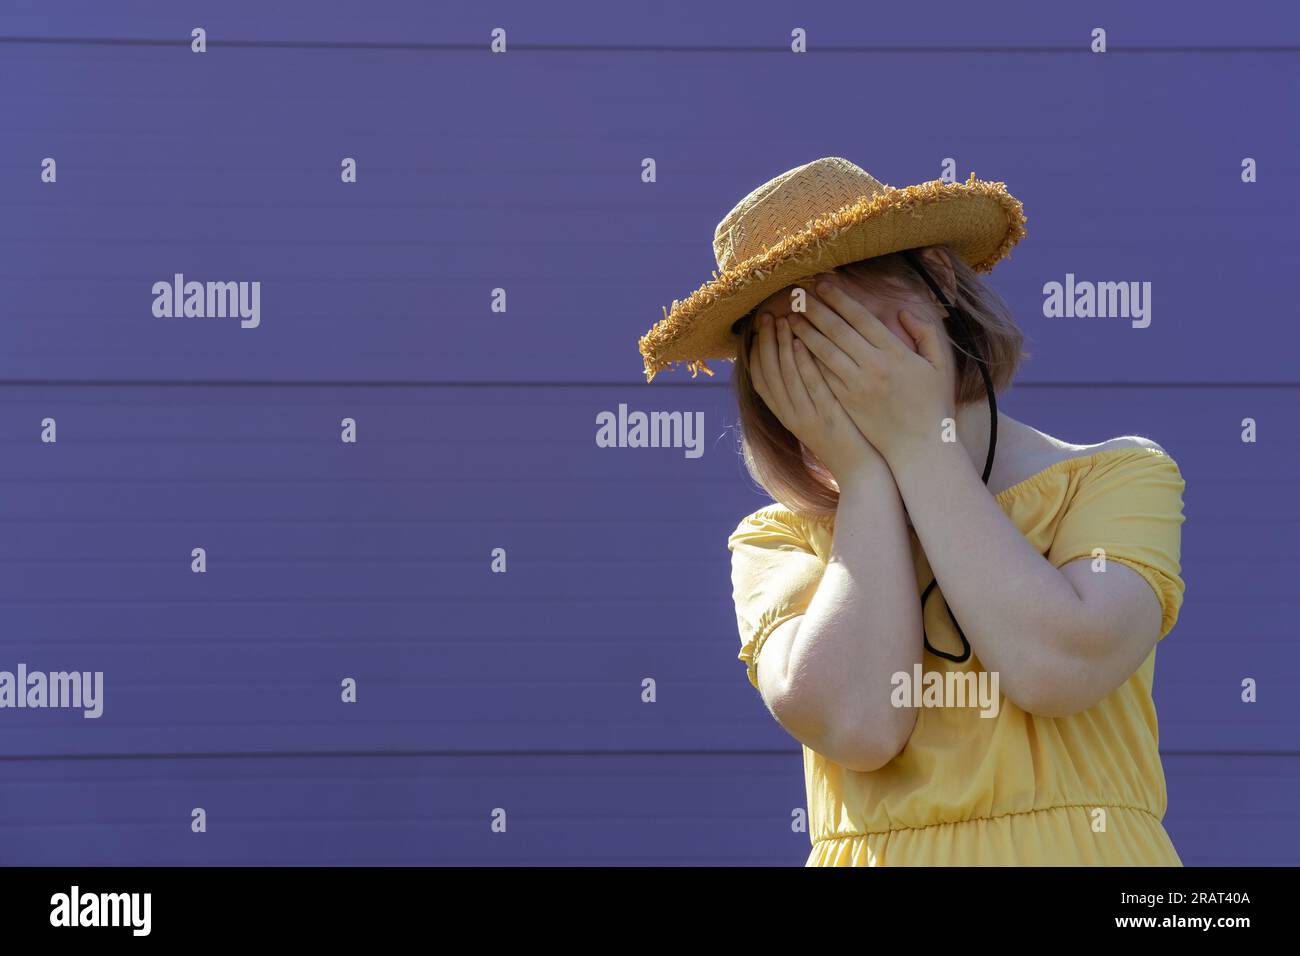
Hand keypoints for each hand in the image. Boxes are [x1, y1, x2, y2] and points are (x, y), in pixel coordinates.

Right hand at [748, 311, 884, 485]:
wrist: (861, 470)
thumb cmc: (844, 438)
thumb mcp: (815, 416)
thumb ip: (804, 391)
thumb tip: (797, 359)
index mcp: (785, 415)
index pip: (760, 378)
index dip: (757, 352)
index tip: (759, 328)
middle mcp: (791, 415)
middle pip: (769, 373)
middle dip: (767, 342)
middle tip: (768, 315)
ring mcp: (808, 416)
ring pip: (786, 376)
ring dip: (783, 346)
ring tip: (784, 319)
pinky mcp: (827, 417)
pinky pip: (811, 386)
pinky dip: (804, 363)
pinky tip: (804, 342)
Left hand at [786, 278, 956, 463]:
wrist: (919, 446)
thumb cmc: (933, 403)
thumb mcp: (940, 365)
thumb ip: (926, 333)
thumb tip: (903, 311)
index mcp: (895, 353)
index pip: (861, 318)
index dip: (840, 299)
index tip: (823, 283)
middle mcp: (872, 367)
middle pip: (837, 331)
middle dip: (815, 309)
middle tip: (798, 293)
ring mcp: (856, 386)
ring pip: (823, 352)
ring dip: (805, 332)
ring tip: (790, 316)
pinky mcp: (845, 402)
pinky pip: (821, 376)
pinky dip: (806, 359)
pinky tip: (794, 347)